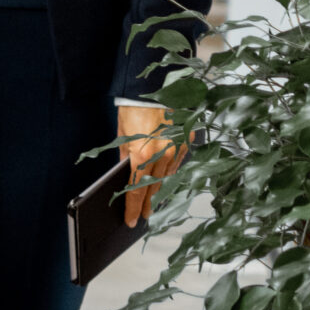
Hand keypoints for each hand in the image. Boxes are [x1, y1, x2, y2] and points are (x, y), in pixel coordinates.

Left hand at [120, 103, 185, 225]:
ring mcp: (177, 149)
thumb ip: (125, 158)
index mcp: (141, 155)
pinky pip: (178, 162)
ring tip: (153, 203)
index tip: (130, 221)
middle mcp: (162, 155)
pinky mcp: (187, 141)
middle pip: (153, 188)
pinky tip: (165, 179)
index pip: (135, 190)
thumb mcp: (122, 136)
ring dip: (160, 190)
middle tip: (143, 217)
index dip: (132, 208)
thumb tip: (125, 175)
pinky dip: (170, 171)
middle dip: (147, 204)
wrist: (154, 88)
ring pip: (168, 177)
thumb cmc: (133, 109)